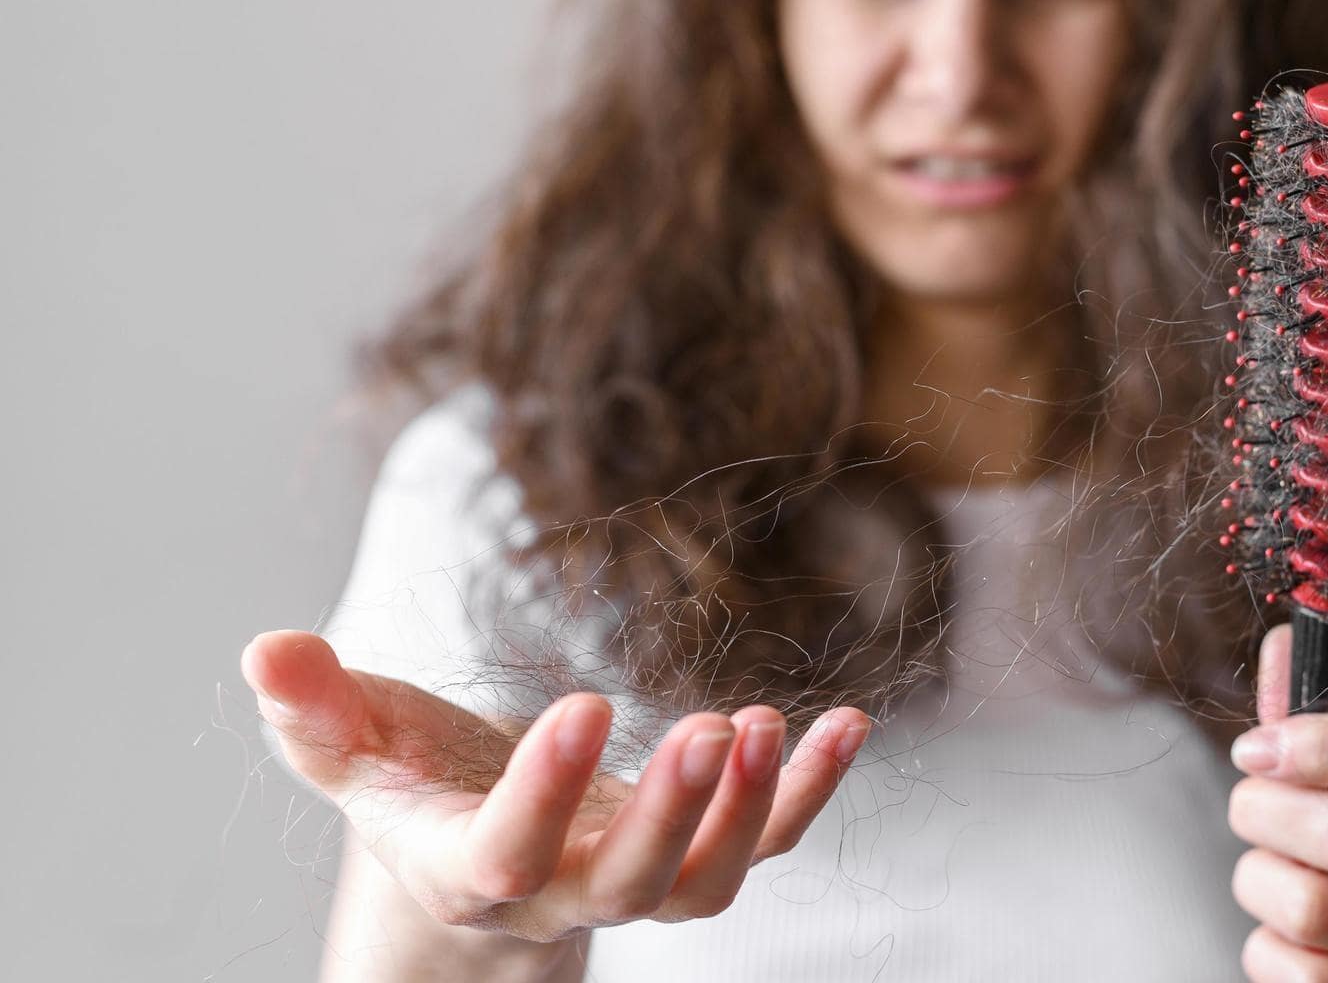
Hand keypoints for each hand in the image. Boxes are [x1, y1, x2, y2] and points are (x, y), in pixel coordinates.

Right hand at [241, 629, 867, 941]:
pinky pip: (768, 842)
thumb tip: (265, 650)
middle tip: (712, 729)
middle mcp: (562, 893)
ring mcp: (638, 882)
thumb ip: (314, 710)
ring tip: (769, 724)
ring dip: (749, 811)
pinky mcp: (695, 853)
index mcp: (469, 868)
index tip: (584, 703)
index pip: (506, 853)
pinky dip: (810, 792)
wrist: (476, 843)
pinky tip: (847, 724)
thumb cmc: (411, 786)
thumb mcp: (353, 748)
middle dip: (673, 815)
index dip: (545, 794)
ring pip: (705, 882)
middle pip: (628, 885)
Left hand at [1226, 625, 1327, 981]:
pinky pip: (1298, 972)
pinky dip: (1267, 947)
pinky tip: (1290, 933)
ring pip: (1314, 908)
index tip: (1256, 747)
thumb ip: (1316, 709)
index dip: (1327, 742)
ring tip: (1271, 871)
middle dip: (1265, 813)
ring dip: (1260, 881)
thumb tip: (1283, 641)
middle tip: (1249, 807)